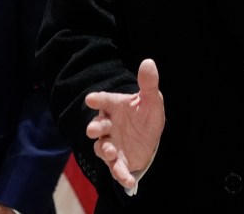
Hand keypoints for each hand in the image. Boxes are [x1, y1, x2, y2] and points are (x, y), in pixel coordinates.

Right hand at [85, 58, 165, 188]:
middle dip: (95, 127)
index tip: (91, 99)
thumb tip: (148, 62)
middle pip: (98, 125)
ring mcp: (111, 143)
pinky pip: (116, 168)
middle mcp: (109, 125)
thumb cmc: (147, 115)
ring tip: (111, 153)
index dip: (97, 100)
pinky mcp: (117, 160)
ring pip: (102, 147)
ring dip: (105, 150)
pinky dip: (120, 174)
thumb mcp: (152, 99)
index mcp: (115, 107)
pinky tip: (127, 180)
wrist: (151, 138)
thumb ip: (148, 83)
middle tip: (94, 129)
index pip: (104, 101)